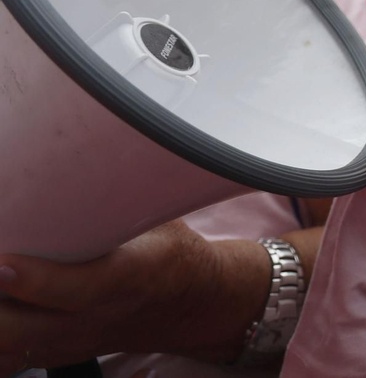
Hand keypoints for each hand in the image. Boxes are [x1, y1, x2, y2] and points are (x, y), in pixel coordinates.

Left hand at [0, 222, 249, 371]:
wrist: (192, 304)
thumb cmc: (172, 251)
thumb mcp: (161, 217)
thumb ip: (117, 200)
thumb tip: (81, 162)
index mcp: (132, 275)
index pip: (79, 289)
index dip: (36, 280)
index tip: (4, 260)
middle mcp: (96, 318)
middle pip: (19, 330)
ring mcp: (72, 343)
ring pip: (5, 349)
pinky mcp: (54, 356)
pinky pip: (5, 360)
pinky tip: (1, 304)